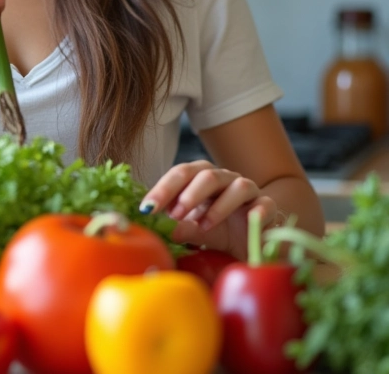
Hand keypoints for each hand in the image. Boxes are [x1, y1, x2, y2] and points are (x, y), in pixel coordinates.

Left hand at [140, 160, 277, 259]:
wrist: (249, 243)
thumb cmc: (217, 230)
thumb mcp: (195, 230)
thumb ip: (181, 227)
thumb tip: (164, 229)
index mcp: (200, 178)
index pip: (181, 174)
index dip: (163, 189)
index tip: (147, 209)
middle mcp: (224, 178)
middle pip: (207, 174)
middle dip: (189, 194)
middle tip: (175, 215)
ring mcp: (248, 190)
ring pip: (237, 185)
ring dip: (218, 206)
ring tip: (203, 226)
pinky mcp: (268, 207)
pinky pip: (266, 203)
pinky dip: (257, 212)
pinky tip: (249, 222)